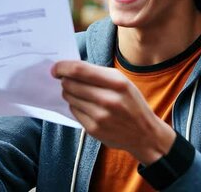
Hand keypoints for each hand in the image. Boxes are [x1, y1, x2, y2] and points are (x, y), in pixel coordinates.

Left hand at [52, 61, 175, 164]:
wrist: (144, 134)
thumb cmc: (132, 103)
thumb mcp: (123, 82)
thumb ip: (98, 74)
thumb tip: (69, 69)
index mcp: (117, 82)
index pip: (80, 70)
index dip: (62, 67)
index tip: (55, 68)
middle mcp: (108, 99)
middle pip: (71, 84)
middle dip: (65, 80)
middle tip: (67, 80)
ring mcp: (100, 116)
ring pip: (69, 97)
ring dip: (70, 93)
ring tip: (83, 94)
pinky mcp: (93, 129)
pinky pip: (74, 111)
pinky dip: (76, 106)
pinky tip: (88, 107)